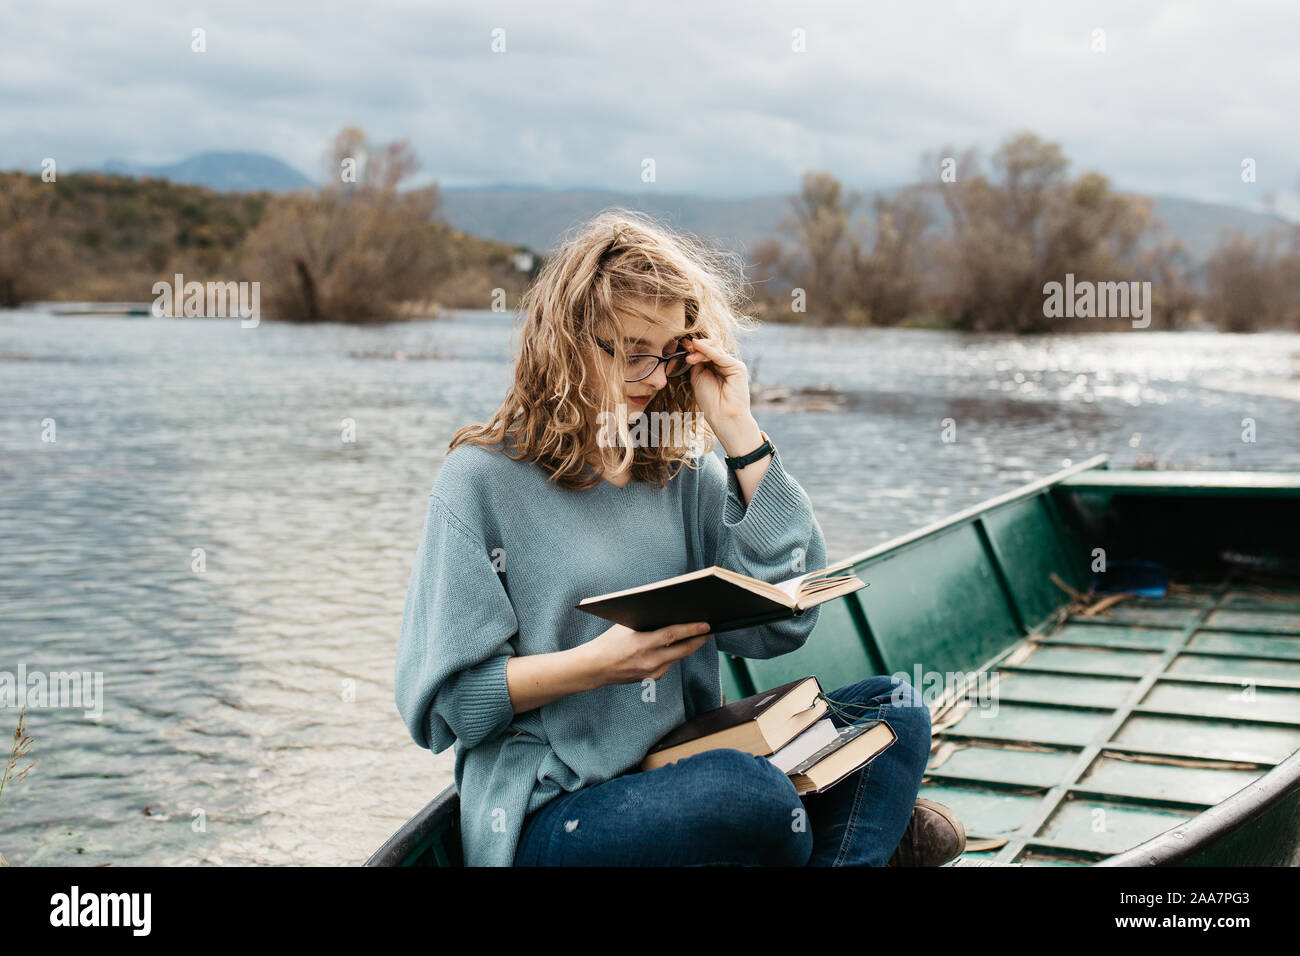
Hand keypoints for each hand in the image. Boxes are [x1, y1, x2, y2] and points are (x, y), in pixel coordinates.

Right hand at [583, 621, 714, 684]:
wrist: (594, 668)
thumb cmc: (608, 642)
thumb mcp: (626, 627)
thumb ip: (648, 623)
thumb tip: (670, 614)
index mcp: (642, 645)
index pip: (674, 635)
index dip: (692, 630)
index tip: (707, 625)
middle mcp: (650, 661)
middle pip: (683, 650)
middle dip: (699, 639)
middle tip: (711, 630)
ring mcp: (652, 673)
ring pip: (677, 657)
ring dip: (689, 646)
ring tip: (699, 635)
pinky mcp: (651, 679)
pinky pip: (668, 664)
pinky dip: (674, 654)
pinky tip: (678, 646)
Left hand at [683, 336, 752, 438]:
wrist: (722, 417)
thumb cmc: (710, 402)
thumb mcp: (698, 378)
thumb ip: (696, 363)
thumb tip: (691, 348)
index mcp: (716, 367)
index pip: (705, 352)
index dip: (694, 348)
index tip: (681, 345)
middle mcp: (725, 364)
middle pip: (711, 348)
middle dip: (696, 346)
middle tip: (684, 345)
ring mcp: (732, 365)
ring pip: (715, 349)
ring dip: (700, 348)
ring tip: (689, 349)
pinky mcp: (737, 368)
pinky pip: (720, 356)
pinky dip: (707, 350)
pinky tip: (697, 346)